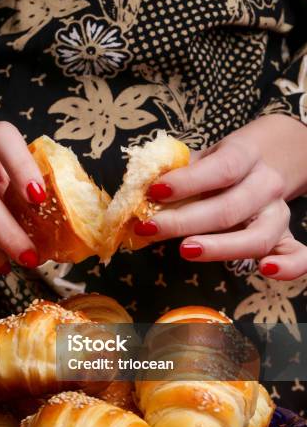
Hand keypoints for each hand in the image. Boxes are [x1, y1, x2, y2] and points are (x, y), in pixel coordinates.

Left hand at [135, 115, 306, 279]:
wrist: (267, 158)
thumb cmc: (222, 164)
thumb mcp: (202, 157)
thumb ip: (175, 173)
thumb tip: (136, 193)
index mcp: (245, 155)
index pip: (220, 169)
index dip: (188, 181)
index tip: (154, 191)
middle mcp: (266, 184)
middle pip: (230, 207)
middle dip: (185, 221)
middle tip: (150, 228)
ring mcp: (278, 212)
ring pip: (259, 236)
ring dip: (220, 247)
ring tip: (185, 250)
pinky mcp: (285, 236)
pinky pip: (298, 255)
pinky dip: (289, 267)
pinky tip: (266, 270)